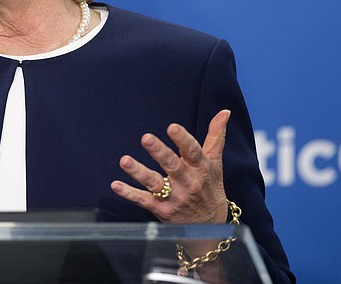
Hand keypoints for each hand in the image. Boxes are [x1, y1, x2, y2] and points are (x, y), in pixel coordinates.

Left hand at [110, 110, 230, 224]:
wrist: (210, 228)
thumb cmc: (210, 189)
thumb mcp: (215, 164)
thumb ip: (216, 137)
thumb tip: (224, 111)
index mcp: (201, 169)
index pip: (193, 152)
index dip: (183, 139)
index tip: (172, 127)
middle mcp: (188, 183)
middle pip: (172, 166)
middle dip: (159, 152)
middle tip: (146, 138)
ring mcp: (174, 198)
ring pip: (155, 183)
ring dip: (138, 172)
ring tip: (124, 160)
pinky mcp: (162, 210)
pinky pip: (143, 200)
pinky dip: (129, 193)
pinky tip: (116, 185)